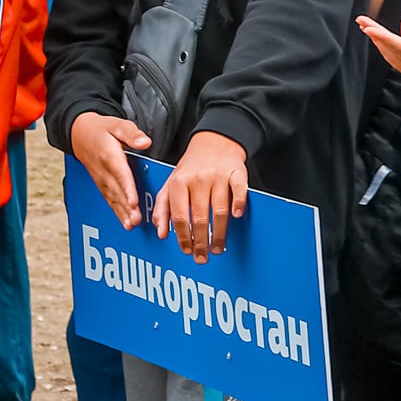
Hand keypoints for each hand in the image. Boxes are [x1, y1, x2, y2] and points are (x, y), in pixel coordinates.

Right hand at [69, 111, 152, 226]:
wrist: (79, 133)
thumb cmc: (101, 129)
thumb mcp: (117, 124)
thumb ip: (131, 133)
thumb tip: (145, 142)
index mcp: (109, 156)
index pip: (120, 175)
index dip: (127, 189)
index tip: (133, 202)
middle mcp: (104, 171)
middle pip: (117, 191)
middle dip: (126, 207)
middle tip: (136, 220)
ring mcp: (101, 179)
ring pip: (112, 198)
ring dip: (121, 213)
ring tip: (131, 225)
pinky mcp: (100, 184)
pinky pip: (109, 199)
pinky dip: (116, 212)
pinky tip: (125, 221)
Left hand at [154, 129, 248, 261]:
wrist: (213, 143)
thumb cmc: (190, 169)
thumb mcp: (170, 184)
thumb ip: (162, 208)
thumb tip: (161, 232)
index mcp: (178, 183)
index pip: (180, 216)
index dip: (183, 237)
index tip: (187, 250)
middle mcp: (197, 179)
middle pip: (200, 217)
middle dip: (201, 241)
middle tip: (202, 256)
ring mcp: (218, 176)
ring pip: (220, 211)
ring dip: (219, 233)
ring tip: (217, 247)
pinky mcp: (237, 173)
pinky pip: (239, 192)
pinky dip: (239, 205)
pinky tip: (237, 217)